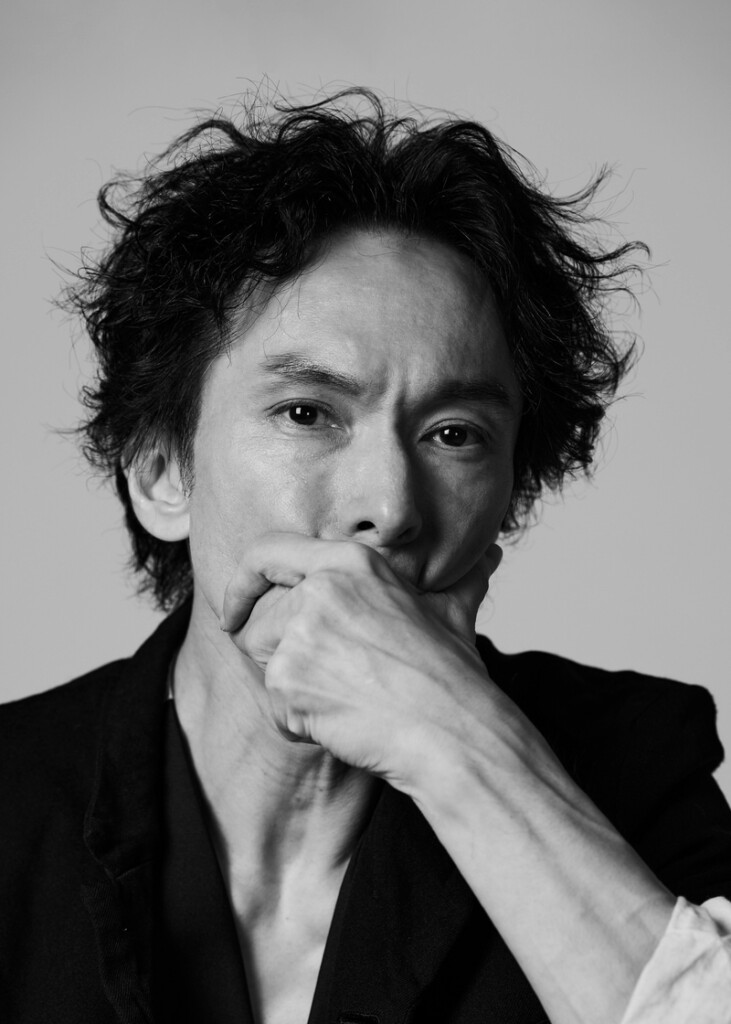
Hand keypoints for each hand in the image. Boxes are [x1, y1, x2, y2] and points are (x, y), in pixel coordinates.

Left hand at [220, 533, 501, 786]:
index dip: (241, 582)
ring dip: (293, 694)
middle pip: (256, 620)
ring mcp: (301, 630)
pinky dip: (301, 726)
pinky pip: (274, 707)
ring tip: (346, 699)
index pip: (266, 552)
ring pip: (262, 666)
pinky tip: (345, 722)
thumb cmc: (452, 677)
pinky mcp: (288, 676)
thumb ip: (458, 579)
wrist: (452, 731)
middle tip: (328, 680)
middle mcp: (320, 587)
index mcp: (351, 561)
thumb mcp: (453, 612)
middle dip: (276, 657)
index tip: (233, 611)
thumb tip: (488, 556)